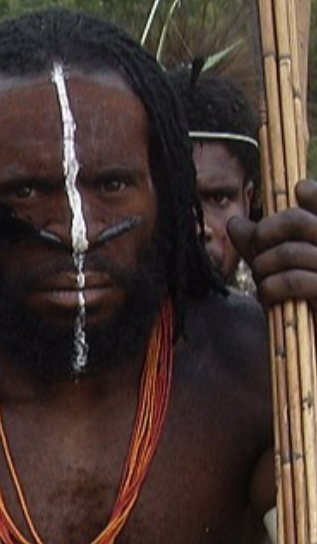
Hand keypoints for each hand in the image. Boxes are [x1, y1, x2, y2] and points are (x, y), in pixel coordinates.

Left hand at [231, 179, 316, 307]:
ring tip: (262, 282)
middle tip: (255, 250)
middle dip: (266, 233)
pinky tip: (268, 296)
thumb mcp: (281, 271)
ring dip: (264, 266)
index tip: (298, 190)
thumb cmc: (301, 309)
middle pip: (299, 221)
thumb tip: (234, 222)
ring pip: (292, 251)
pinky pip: (297, 280)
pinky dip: (272, 287)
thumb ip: (262, 247)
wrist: (311, 352)